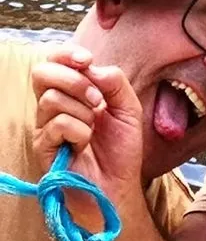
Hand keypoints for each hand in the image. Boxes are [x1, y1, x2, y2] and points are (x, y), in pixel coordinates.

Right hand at [31, 45, 143, 229]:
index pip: (54, 61)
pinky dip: (79, 132)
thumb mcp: (128, 109)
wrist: (119, 185)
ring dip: (83, 112)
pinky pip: (57, 124)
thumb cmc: (121, 149)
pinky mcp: (42, 147)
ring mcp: (44, 126)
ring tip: (94, 129)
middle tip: (98, 101)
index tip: (87, 60)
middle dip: (75, 81)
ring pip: (51, 98)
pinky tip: (84, 145)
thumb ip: (115, 83)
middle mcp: (53, 106)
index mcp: (72, 93)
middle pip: (42, 73)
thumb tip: (93, 66)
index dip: (66, 55)